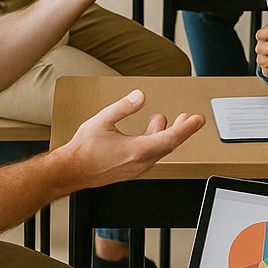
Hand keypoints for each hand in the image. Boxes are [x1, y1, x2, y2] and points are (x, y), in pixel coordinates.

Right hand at [61, 88, 204, 187]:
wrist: (69, 172)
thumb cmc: (83, 150)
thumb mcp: (103, 121)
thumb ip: (123, 107)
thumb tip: (140, 96)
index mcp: (138, 151)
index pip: (172, 139)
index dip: (187, 128)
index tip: (198, 119)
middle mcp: (140, 162)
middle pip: (169, 145)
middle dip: (181, 130)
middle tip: (190, 118)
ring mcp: (135, 168)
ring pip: (159, 151)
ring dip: (165, 135)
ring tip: (162, 119)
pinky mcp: (129, 170)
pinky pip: (150, 156)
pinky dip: (154, 142)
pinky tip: (148, 133)